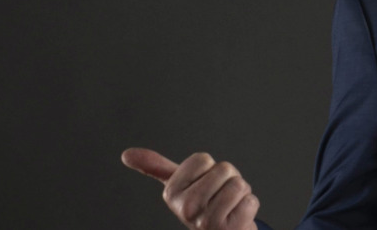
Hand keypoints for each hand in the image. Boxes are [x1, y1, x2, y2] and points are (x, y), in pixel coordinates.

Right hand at [121, 148, 259, 229]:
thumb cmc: (204, 206)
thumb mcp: (179, 186)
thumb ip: (155, 168)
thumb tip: (125, 154)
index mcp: (171, 193)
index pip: (202, 159)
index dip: (209, 169)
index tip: (205, 185)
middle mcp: (185, 209)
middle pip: (223, 169)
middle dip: (229, 179)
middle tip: (220, 197)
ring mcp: (206, 221)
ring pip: (238, 184)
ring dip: (241, 192)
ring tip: (230, 206)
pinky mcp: (229, 229)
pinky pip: (250, 200)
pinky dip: (250, 205)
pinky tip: (238, 217)